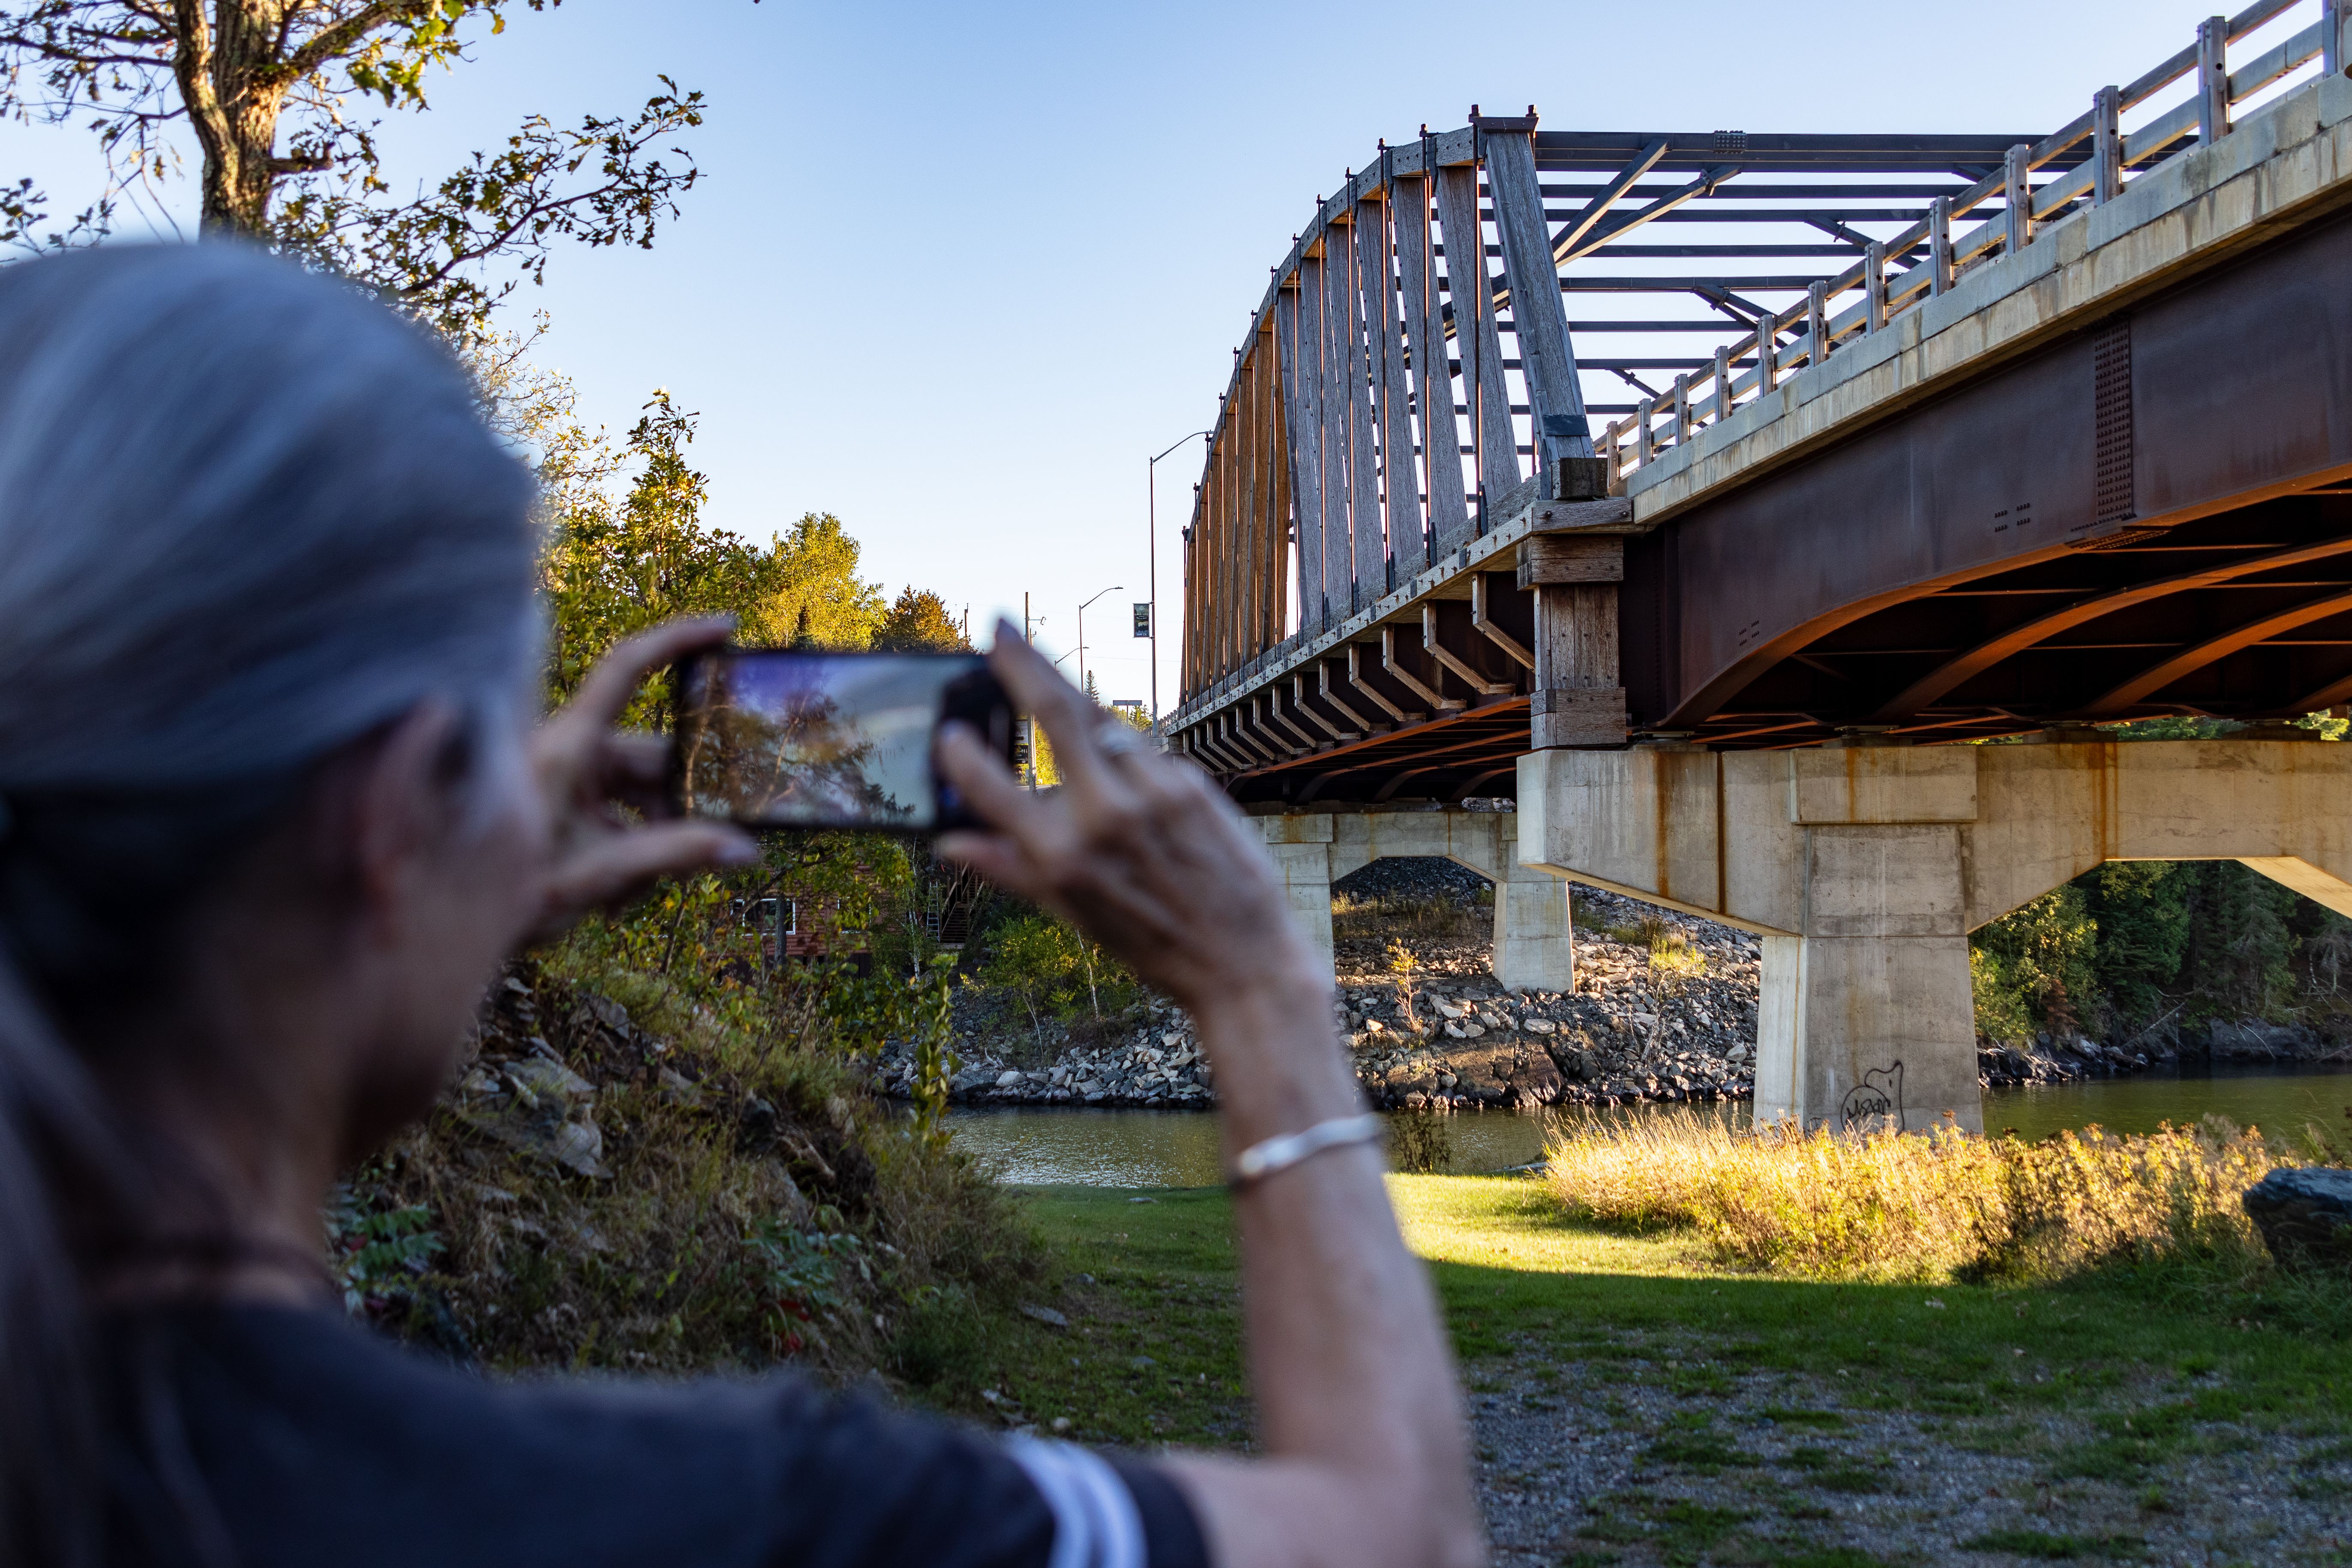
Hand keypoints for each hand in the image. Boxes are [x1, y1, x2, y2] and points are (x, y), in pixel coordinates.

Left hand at [525, 617, 755, 943]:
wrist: (446, 929)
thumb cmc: (504, 892)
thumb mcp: (596, 875)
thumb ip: (672, 857)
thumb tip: (745, 850)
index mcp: (569, 747)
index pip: (626, 669)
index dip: (676, 639)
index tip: (727, 627)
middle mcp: (573, 751)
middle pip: (654, 757)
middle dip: (682, 807)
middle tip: (707, 849)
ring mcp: (573, 777)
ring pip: (644, 793)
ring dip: (655, 840)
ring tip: (633, 895)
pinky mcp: (572, 803)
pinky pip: (624, 813)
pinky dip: (632, 850)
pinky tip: (618, 897)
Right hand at [933, 620, 1322, 1017]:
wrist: (1241, 960)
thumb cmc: (1151, 942)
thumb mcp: (1072, 916)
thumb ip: (1010, 870)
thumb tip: (949, 844)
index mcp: (1063, 859)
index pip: (994, 792)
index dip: (965, 759)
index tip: (949, 732)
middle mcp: (1105, 818)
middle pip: (1058, 714)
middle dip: (1024, 662)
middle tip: (1001, 624)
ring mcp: (1153, 795)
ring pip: (1108, 725)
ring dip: (1083, 711)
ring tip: (1055, 687)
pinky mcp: (1191, 784)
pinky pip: (1147, 755)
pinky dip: (1132, 761)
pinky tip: (1138, 789)